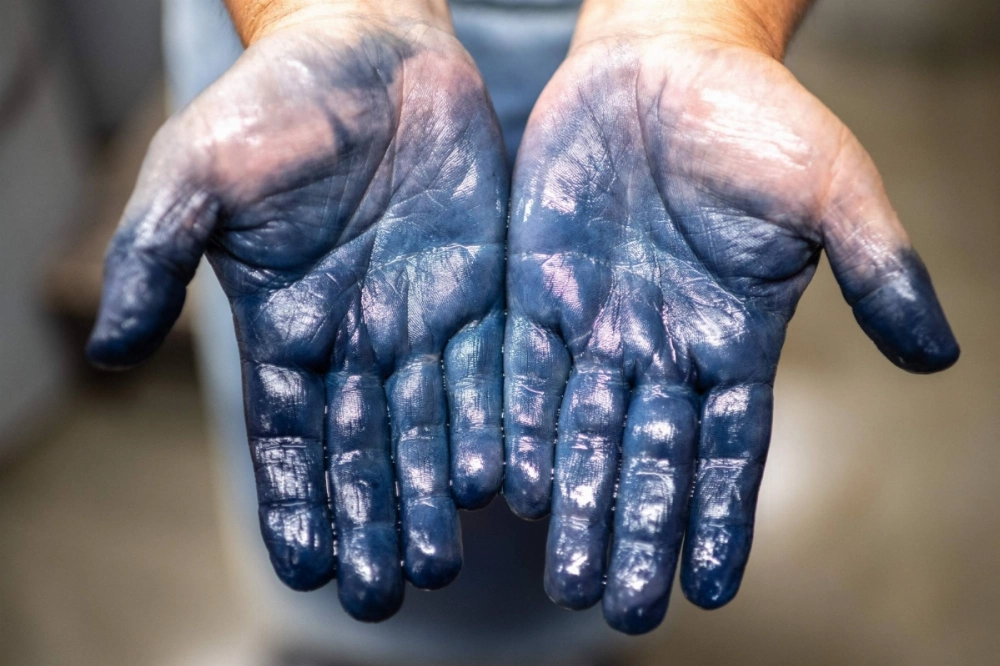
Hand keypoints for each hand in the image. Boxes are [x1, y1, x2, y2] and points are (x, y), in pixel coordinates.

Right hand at [87, 4, 507, 620]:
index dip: (297, 500)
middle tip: (391, 592)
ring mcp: (422, 317)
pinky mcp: (483, 290)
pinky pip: (494, 368)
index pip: (289, 433)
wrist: (370, 45)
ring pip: (434, 423)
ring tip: (446, 560)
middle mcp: (356, 336)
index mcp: (285, 324)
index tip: (309, 568)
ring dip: (436, 493)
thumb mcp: (197, 172)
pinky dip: (499, 424)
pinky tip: (506, 479)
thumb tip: (112, 352)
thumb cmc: (275, 103)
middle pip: (366, 446)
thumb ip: (156, 259)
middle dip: (375, 518)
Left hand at [504, 5, 958, 633]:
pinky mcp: (539, 289)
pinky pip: (526, 371)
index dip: (721, 518)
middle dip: (633, 531)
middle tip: (615, 610)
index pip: (729, 449)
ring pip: (582, 431)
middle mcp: (663, 346)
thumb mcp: (832, 188)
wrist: (664, 58)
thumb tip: (939, 358)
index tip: (710, 591)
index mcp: (734, 336)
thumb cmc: (757, 118)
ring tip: (564, 578)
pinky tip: (511, 486)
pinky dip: (520, 428)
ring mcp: (598, 321)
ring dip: (574, 502)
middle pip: (648, 458)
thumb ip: (878, 268)